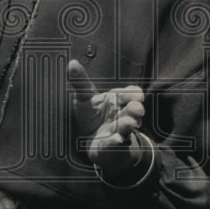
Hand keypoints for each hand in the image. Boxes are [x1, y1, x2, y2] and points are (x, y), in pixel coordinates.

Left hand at [67, 58, 145, 180]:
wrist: (93, 142)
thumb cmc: (92, 116)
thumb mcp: (84, 98)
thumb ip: (80, 82)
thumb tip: (72, 62)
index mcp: (118, 100)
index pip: (132, 93)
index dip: (134, 93)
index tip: (136, 94)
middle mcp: (123, 114)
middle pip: (134, 109)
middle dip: (136, 108)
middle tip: (137, 108)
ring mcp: (120, 131)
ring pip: (128, 127)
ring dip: (129, 124)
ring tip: (129, 123)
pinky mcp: (114, 146)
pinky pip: (117, 144)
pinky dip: (117, 141)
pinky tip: (117, 139)